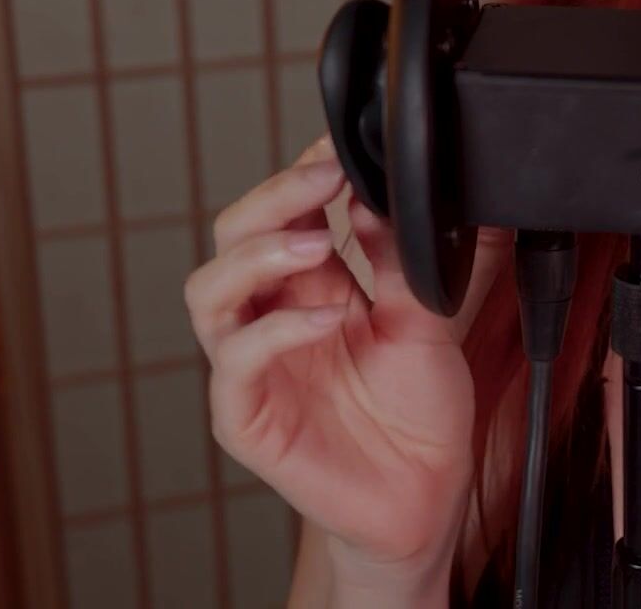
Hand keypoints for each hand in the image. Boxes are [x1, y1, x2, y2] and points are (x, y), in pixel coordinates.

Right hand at [185, 137, 505, 579]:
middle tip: (323, 175)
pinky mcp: (246, 418)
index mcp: (311, 288)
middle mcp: (272, 318)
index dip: (302, 173)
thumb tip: (379, 192)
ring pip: (210, 292)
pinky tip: (325, 318)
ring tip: (315, 240)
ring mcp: (252, 367)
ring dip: (259, 255)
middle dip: (273, 196)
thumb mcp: (425, 319)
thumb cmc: (421, 413)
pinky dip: (277, 331)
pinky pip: (237, 365)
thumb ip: (397, 261)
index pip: (282, 212)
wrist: (429, 497)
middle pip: (232, 237)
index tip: (340, 143)